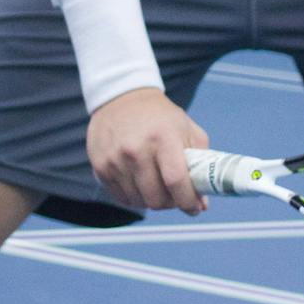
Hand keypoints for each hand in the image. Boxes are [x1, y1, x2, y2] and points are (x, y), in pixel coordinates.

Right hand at [86, 88, 209, 215]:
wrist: (121, 96)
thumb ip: (200, 163)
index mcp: (162, 137)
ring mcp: (115, 159)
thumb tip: (202, 202)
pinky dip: (134, 196)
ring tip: (157, 184)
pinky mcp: (100, 166)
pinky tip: (140, 181)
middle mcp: (136, 149)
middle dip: (171, 203)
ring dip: (151, 199)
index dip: (189, 201)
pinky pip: (122, 197)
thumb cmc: (159, 116)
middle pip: (157, 198)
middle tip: (174, 194)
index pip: (176, 181)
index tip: (195, 207)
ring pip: (139, 202)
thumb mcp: (186, 128)